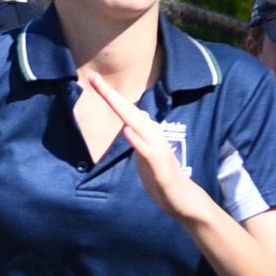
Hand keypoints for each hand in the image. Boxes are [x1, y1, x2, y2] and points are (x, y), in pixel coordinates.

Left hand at [76, 72, 211, 227]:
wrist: (182, 198)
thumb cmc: (162, 176)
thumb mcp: (145, 152)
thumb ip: (139, 137)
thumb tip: (136, 120)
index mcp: (146, 132)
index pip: (125, 111)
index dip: (109, 95)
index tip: (93, 79)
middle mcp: (152, 134)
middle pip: (128, 112)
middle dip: (110, 95)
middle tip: (93, 77)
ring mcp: (157, 148)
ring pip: (138, 125)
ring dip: (123, 110)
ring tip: (108, 95)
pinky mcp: (159, 165)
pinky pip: (146, 151)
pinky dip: (137, 140)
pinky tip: (127, 130)